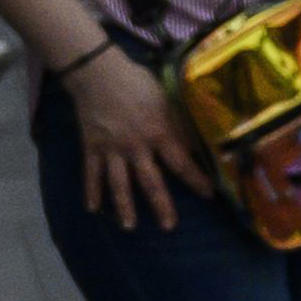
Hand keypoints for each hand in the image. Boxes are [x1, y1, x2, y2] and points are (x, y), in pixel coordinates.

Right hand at [65, 36, 198, 228]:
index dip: (197, 181)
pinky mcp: (91, 148)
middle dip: (161, 206)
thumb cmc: (138, 82)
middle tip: (169, 226)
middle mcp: (136, 147)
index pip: (182, 164)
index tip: (209, 195)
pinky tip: (93, 208)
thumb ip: (180, 123)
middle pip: (150, 182)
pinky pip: (91, 174)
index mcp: (159, 133)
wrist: (98, 74)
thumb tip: (199, 142)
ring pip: (118, 184)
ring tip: (129, 226)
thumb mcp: (167, 99)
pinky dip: (91, 192)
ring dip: (124, 207)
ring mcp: (111, 150)